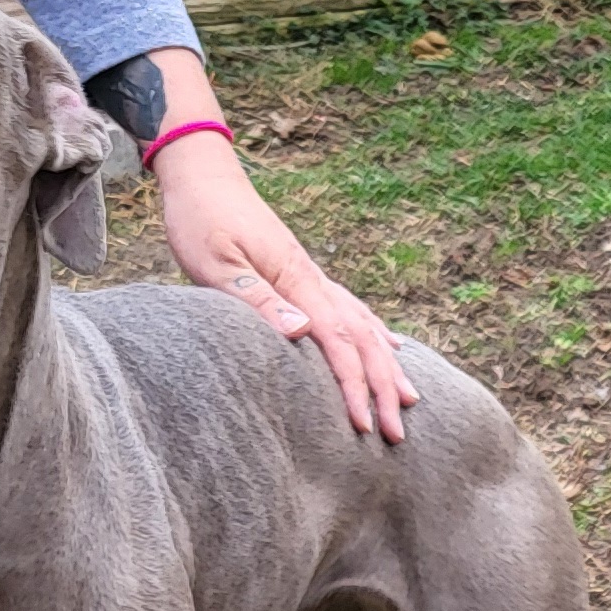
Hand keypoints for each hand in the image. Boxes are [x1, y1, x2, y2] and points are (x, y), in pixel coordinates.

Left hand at [137, 49, 416, 441]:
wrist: (202, 176)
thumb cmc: (201, 219)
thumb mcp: (217, 263)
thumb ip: (256, 299)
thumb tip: (302, 333)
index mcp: (296, 280)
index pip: (337, 343)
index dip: (353, 387)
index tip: (365, 425)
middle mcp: (313, 279)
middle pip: (363, 339)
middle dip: (384, 388)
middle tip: (399, 434)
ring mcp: (311, 276)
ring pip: (364, 326)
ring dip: (387, 365)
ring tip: (410, 399)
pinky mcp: (302, 275)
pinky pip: (351, 311)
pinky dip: (374, 334)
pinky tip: (387, 348)